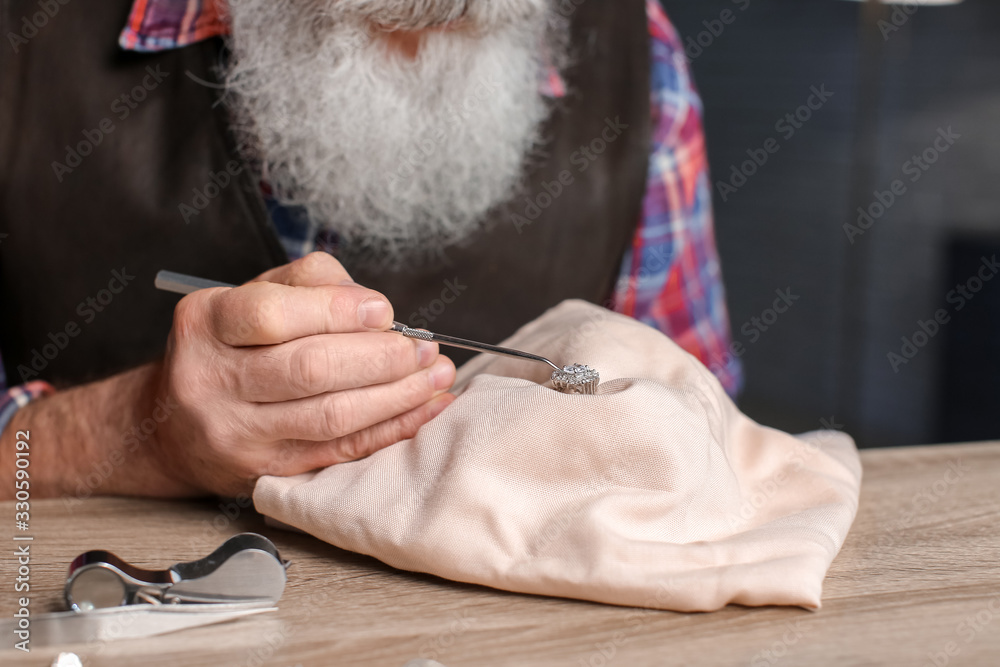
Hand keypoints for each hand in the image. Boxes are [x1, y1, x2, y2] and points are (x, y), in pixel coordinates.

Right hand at [149, 252, 455, 495]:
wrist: (170, 425)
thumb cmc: (226, 348)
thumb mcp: (248, 297)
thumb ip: (309, 284)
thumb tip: (372, 305)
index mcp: (206, 324)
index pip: (271, 315)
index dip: (336, 312)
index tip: (384, 311)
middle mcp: (213, 380)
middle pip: (310, 369)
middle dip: (381, 358)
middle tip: (423, 348)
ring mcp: (239, 432)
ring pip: (331, 416)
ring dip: (398, 396)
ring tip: (436, 376)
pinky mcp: (268, 470)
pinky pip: (342, 450)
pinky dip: (392, 429)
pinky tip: (426, 409)